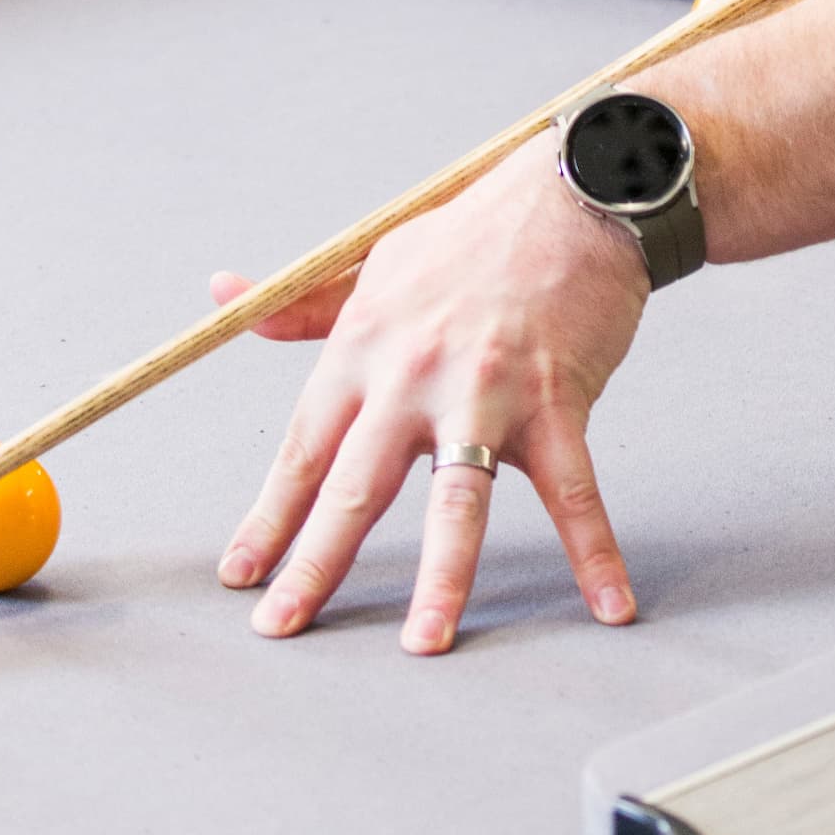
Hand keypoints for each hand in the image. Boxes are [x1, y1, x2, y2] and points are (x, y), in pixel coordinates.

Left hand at [215, 135, 649, 654]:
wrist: (572, 192)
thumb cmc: (474, 232)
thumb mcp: (376, 261)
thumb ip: (305, 302)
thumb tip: (225, 294)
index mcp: (364, 347)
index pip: (303, 447)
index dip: (271, 516)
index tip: (241, 575)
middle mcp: (414, 373)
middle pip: (358, 485)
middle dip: (316, 564)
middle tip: (282, 625)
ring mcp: (488, 388)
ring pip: (460, 500)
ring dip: (444, 578)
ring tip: (425, 642)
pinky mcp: (558, 396)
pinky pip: (576, 489)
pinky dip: (595, 552)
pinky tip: (609, 604)